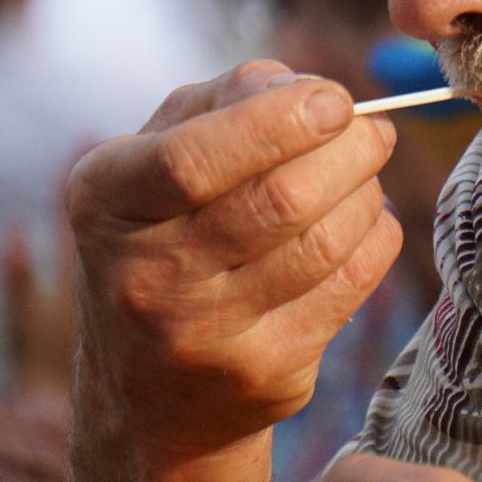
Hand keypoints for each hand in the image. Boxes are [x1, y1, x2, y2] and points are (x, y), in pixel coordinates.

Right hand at [68, 62, 400, 481]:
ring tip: (367, 174)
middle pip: (278, 199)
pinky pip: (350, 286)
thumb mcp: (155, 159)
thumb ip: (222, 101)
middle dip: (350, 151)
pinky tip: (367, 222)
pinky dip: (376, 239)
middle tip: (374, 132)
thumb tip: (305, 88)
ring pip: (324, 242)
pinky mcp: (262, 375)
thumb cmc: (163, 239)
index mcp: (105, 200)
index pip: (192, 159)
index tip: (335, 101)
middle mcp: (143, 275)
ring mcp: (203, 335)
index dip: (279, 122)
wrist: (148, 394)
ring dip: (367, 193)